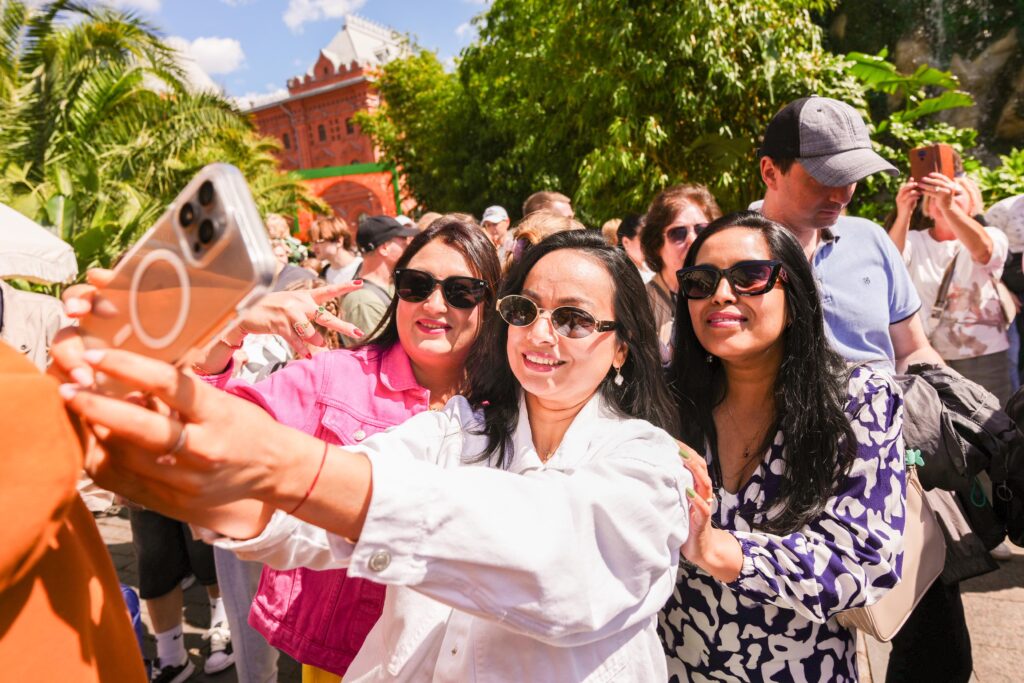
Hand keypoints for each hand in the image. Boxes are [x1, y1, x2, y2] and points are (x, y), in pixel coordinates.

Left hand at [59, 347, 320, 533]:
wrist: (273, 471)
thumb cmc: (244, 426)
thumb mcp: (219, 400)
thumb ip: (175, 393)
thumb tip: (122, 379)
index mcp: (217, 414)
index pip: (168, 384)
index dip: (126, 367)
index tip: (95, 355)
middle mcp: (202, 449)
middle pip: (139, 429)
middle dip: (96, 407)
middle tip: (67, 388)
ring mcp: (185, 481)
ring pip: (123, 457)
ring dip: (94, 432)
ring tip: (76, 412)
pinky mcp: (171, 503)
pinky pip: (121, 483)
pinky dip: (101, 460)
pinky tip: (91, 443)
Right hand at [226, 281, 365, 358]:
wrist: (247, 311)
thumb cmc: (273, 309)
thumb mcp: (291, 304)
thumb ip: (307, 316)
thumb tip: (321, 341)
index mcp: (304, 296)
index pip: (328, 291)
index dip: (344, 287)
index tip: (361, 283)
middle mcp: (299, 303)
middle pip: (325, 316)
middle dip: (343, 326)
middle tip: (358, 332)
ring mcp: (289, 313)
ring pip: (310, 332)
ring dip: (315, 341)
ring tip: (318, 347)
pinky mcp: (279, 324)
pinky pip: (296, 340)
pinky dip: (303, 349)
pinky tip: (308, 355)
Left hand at [678, 444, 713, 565]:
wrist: (701, 549)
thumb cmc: (685, 524)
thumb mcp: (677, 502)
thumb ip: (671, 489)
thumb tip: (651, 473)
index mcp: (696, 488)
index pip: (695, 464)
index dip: (686, 451)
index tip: (672, 440)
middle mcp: (702, 494)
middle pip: (701, 469)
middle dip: (690, 455)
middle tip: (677, 445)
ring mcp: (704, 506)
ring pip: (704, 484)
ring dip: (694, 471)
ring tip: (684, 459)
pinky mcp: (702, 521)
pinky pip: (703, 508)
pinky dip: (697, 500)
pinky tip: (689, 492)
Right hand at [894, 180, 920, 217]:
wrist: (903, 218)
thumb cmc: (907, 209)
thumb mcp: (909, 200)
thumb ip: (912, 195)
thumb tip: (917, 189)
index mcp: (899, 196)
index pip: (902, 187)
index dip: (907, 182)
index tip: (912, 178)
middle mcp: (898, 198)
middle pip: (903, 188)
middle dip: (910, 185)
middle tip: (916, 183)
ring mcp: (901, 202)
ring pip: (907, 193)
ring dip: (914, 191)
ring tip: (919, 191)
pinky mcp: (904, 205)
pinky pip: (910, 198)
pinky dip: (915, 196)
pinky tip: (919, 196)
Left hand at [918, 172, 959, 215]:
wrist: (948, 208)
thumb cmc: (945, 198)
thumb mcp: (945, 190)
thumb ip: (941, 185)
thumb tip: (932, 178)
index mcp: (951, 184)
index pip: (943, 177)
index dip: (936, 175)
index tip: (929, 174)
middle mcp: (949, 187)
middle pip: (937, 182)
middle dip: (929, 180)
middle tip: (922, 178)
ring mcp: (945, 192)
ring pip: (934, 187)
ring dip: (925, 185)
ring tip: (919, 184)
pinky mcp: (941, 197)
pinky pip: (932, 193)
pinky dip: (926, 192)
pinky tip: (921, 191)